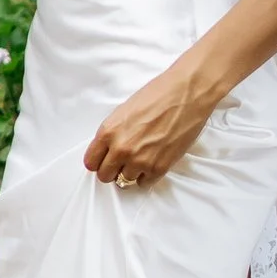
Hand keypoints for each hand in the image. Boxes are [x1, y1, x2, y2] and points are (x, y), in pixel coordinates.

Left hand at [82, 55, 219, 189]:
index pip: (90, 162)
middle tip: (121, 162)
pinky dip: (146, 175)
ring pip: (124, 181)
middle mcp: (121, 149)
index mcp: (108, 131)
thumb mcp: (124, 111)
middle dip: (111, 170)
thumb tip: (109, 149)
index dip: (98, 161)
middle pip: (105, 176)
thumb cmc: (158, 95)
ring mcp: (140, 160)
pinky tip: (152, 161)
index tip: (104, 160)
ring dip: (131, 172)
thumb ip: (113, 133)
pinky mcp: (159, 168)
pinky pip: (144, 183)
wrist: (186, 94)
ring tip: (141, 157)